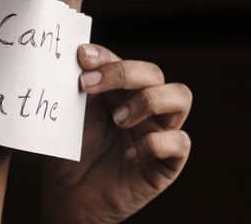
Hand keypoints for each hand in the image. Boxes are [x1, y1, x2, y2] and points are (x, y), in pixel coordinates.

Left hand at [42, 44, 191, 222]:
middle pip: (154, 72)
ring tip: (118, 120)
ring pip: (181, 96)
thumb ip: (80, 86)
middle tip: (89, 86)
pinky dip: (155, 143)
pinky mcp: (167, 162)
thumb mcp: (73, 114)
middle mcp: (144, 107)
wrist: (70, 197)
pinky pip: (180, 142)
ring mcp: (158, 131)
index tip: (80, 58)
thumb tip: (78, 53)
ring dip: (149, 100)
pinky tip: (128, 154)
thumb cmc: (72, 152)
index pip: (124, 61)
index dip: (106, 57)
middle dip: (123, 73)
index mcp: (120, 92)